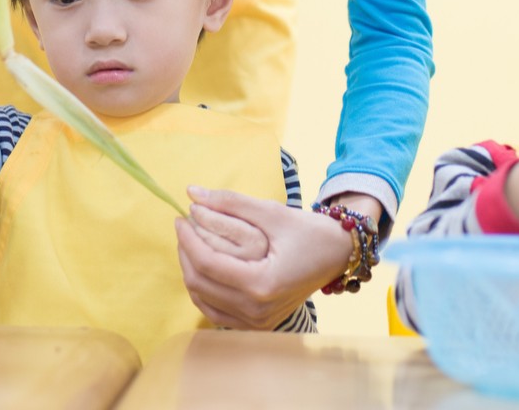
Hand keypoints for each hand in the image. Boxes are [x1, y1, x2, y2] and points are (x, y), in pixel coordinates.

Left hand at [174, 187, 352, 329]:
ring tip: (191, 243)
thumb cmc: (309, 231)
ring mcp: (257, 322)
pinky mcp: (257, 325)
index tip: (180, 218)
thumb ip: (230, 202)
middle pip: (200, 283)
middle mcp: (258, 309)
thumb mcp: (271, 212)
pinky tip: (203, 266)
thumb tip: (191, 192)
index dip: (187, 239)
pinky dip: (203, 290)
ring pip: (203, 299)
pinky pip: (216, 311)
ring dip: (191, 270)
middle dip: (185, 252)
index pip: (207, 263)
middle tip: (184, 227)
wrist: (338, 256)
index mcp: (262, 283)